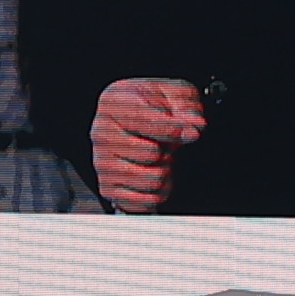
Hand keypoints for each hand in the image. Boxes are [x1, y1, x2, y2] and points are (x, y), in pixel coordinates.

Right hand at [92, 78, 210, 211]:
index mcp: (114, 101)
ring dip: (165, 171)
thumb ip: (187, 107)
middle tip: (164, 142)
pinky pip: (144, 201)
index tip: (187, 132)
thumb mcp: (176, 94)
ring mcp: (102, 161)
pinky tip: (154, 174)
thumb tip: (193, 127)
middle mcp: (101, 131)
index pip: (145, 120)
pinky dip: (158, 192)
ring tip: (160, 158)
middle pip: (150, 153)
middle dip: (167, 150)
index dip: (172, 129)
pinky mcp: (108, 187)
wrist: (141, 121)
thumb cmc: (155, 106)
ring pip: (151, 179)